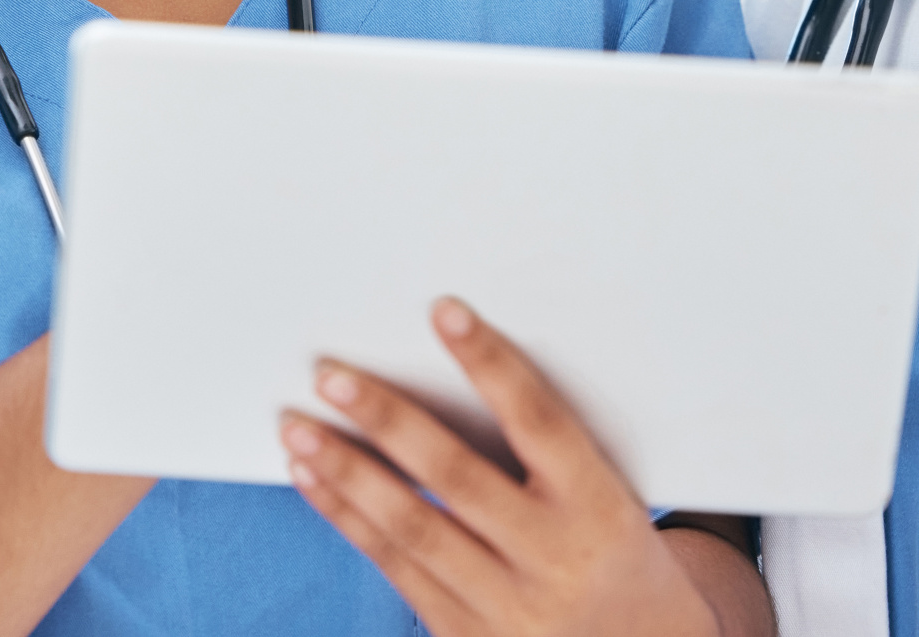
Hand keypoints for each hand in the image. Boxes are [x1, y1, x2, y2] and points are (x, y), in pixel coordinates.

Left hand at [280, 297, 724, 636]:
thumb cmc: (620, 561)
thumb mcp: (614, 502)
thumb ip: (549, 450)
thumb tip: (465, 366)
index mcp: (600, 510)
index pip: (540, 421)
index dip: (491, 363)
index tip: (445, 311)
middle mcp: (553, 559)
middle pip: (457, 476)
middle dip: (387, 421)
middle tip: (331, 374)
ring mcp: (508, 608)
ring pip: (412, 529)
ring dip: (346, 472)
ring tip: (298, 426)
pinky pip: (397, 571)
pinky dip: (349, 522)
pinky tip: (315, 482)